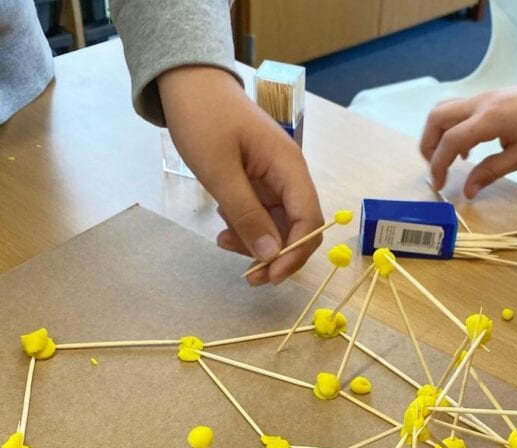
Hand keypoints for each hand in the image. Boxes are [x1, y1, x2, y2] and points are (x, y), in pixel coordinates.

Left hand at [158, 66, 322, 283]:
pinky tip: (223, 226)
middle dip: (275, 255)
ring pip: (277, 227)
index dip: (295, 253)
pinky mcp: (258, 183)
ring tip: (223, 241)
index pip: (309, 221)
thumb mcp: (221, 172)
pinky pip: (261, 216)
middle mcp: (289, 176)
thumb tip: (272, 255)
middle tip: (248, 275)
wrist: (187, 82)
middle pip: (297, 229)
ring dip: (256, 244)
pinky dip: (245, 228)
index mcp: (289, 168)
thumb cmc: (204, 119)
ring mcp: (274, 180)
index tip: (270, 276)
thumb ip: (247, 215)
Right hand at [421, 77, 516, 198]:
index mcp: (489, 119)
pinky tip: (466, 150)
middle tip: (435, 170)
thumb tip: (468, 191)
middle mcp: (479, 104)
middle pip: (436, 118)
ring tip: (445, 161)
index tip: (440, 186)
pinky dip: (450, 128)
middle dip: (428, 146)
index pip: (451, 141)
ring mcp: (481, 98)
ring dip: (436, 135)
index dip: (439, 165)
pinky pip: (457, 110)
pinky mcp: (486, 98)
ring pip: (443, 110)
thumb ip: (491, 172)